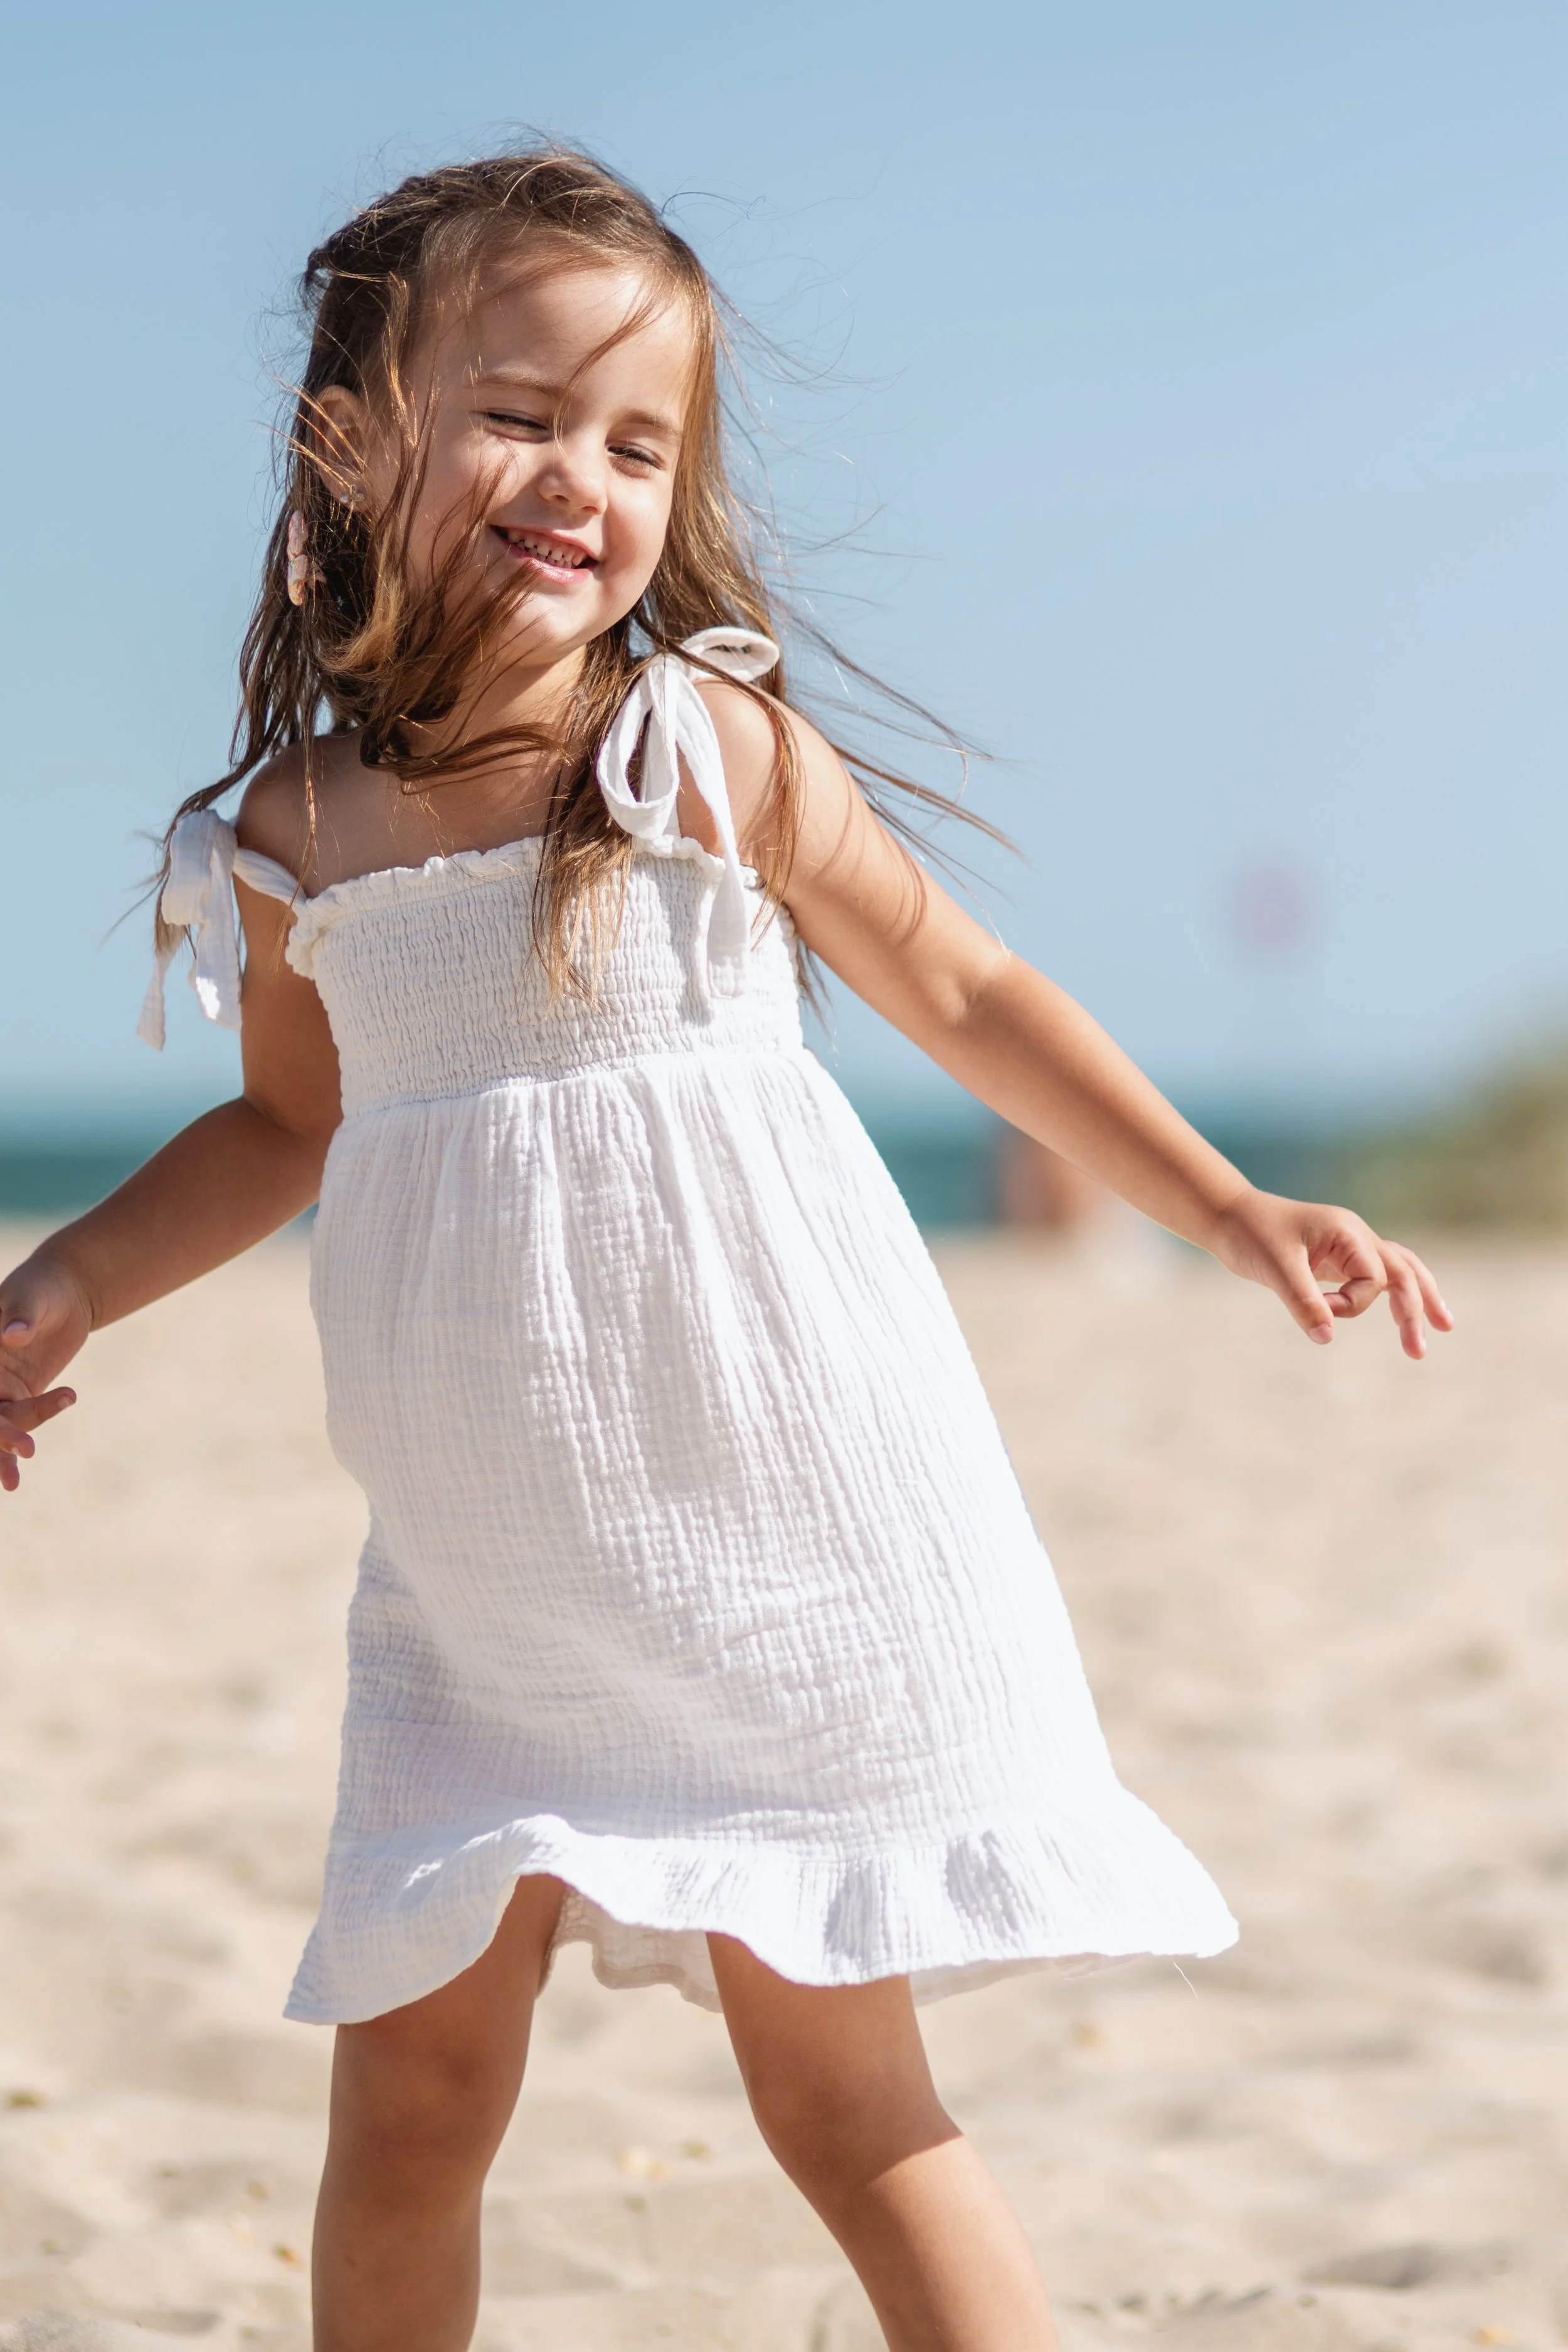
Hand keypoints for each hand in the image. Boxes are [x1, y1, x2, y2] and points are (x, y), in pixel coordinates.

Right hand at [0, 1247, 94, 1491]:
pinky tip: (44, 1431)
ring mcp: (1, 1384)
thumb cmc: (44, 1286)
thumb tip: (13, 1333)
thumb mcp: (33, 1296)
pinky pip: (21, 1419)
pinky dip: (29, 1430)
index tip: (8, 1441)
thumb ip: (22, 1314)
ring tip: (15, 1478)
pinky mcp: (22, 1392)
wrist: (69, 1290)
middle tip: (15, 1472)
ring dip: (7, 1449)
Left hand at [1206, 1188, 1452, 1359]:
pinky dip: (1393, 1293)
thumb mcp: (1275, 1268)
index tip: (1320, 1310)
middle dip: (1415, 1310)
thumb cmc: (1250, 1234)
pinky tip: (1403, 1312)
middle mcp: (1355, 1237)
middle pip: (1402, 1271)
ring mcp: (1348, 1247)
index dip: (1352, 1303)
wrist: (1228, 1215)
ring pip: (1398, 1270)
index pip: (1373, 1278)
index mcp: (1347, 1232)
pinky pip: (1375, 1276)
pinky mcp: (1336, 1259)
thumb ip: (1302, 1302)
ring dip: (1419, 1298)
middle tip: (1419, 1352)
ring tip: (1444, 1326)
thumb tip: (1326, 1338)